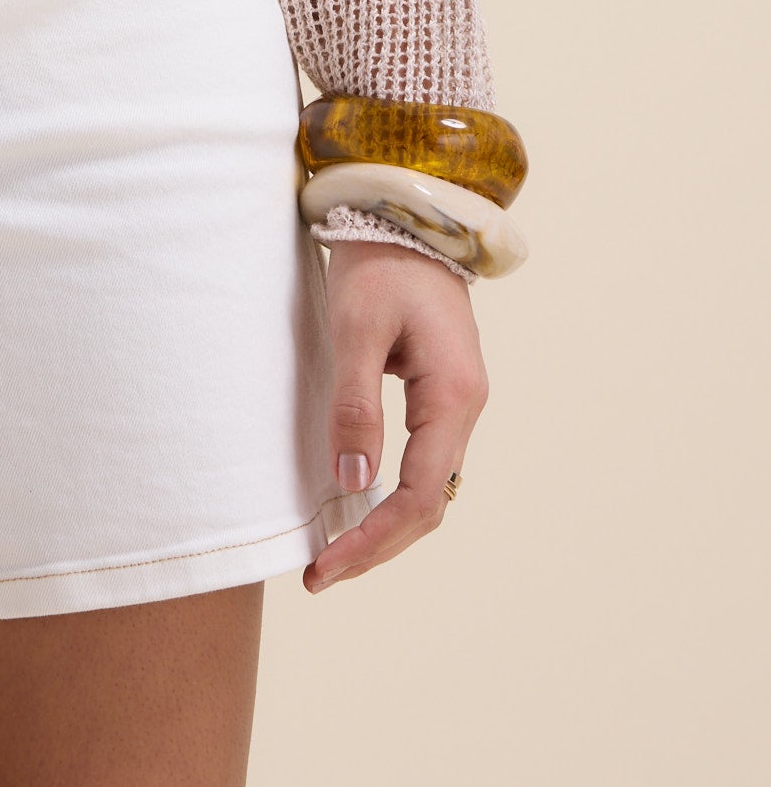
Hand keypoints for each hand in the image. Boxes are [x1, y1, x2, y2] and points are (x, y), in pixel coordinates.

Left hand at [303, 237, 487, 589]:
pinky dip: (391, 494)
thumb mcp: (357, 329)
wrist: (406, 211)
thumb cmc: (380, 262)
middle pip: (428, 503)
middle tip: (321, 574)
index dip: (374, 540)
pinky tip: (358, 505)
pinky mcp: (440, 392)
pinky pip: (422, 461)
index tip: (327, 566)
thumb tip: (351, 483)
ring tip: (335, 555)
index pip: (418, 496)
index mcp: (453, 396)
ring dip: (386, 526)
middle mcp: (465, 407)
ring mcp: (457, 401)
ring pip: (428, 487)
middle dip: (377, 545)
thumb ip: (356, 406)